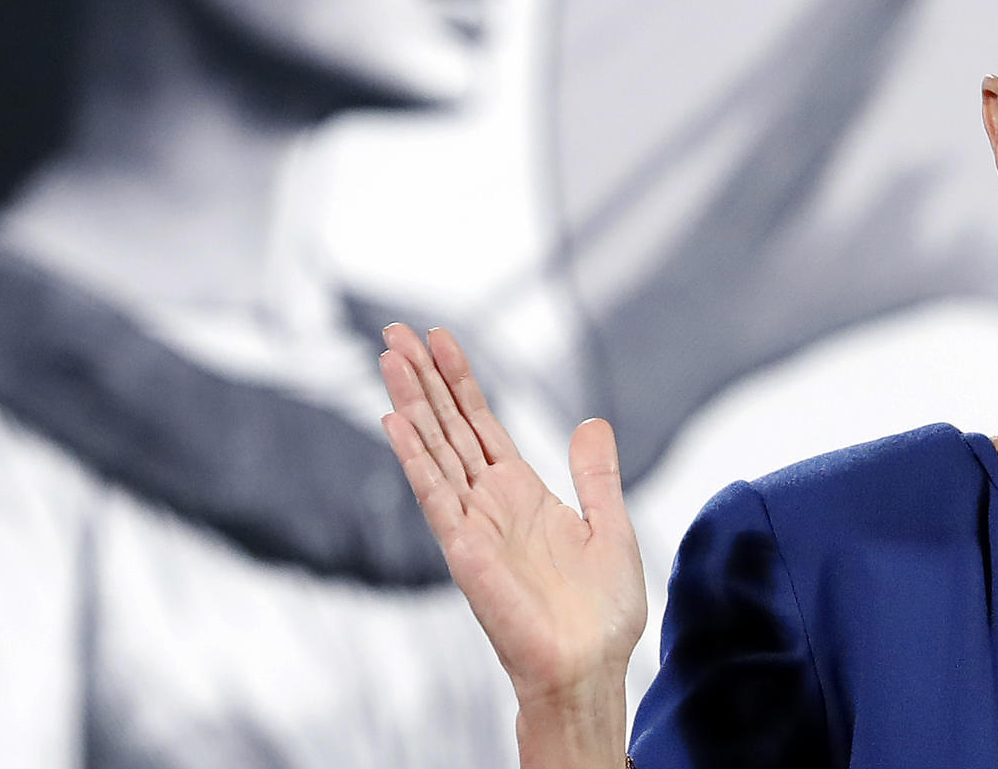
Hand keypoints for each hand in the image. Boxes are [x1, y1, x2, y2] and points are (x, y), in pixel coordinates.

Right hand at [379, 325, 646, 715]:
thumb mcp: (609, 526)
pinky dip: (414, 457)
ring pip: (434, 449)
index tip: (439, 338)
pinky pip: (435, 494)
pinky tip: (394, 420)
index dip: (460, 380)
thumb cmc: (600, 615)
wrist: (590, 666)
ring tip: (388, 357)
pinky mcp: (464, 550)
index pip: (480, 423)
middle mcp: (489, 502)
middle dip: (424, 378)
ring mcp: (472, 524)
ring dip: (411, 403)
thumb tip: (592, 423)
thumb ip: (595, 475)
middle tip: (395, 331)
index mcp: (521, 492)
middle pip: (447, 426)